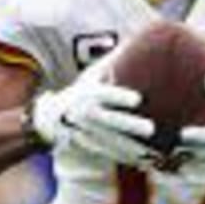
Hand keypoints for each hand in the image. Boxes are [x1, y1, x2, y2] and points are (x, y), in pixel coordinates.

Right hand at [30, 69, 157, 165]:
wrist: (51, 119)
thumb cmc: (82, 92)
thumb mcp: (91, 75)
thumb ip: (112, 62)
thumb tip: (135, 41)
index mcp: (87, 93)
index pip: (103, 94)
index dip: (119, 96)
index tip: (137, 99)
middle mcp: (85, 114)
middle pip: (108, 120)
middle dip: (129, 125)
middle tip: (151, 129)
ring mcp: (85, 133)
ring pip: (110, 142)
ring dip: (132, 148)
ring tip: (153, 152)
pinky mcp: (89, 147)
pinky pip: (109, 154)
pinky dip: (126, 158)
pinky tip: (144, 161)